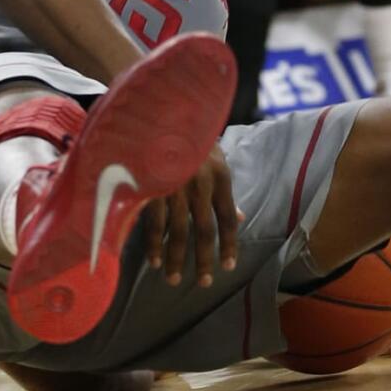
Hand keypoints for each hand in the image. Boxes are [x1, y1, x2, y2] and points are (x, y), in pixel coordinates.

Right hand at [143, 144, 239, 286]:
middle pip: (204, 231)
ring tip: (174, 280)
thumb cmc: (189, 134)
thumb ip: (224, 190)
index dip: (229, 245)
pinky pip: (153, 221)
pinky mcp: (151, 185)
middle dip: (204, 260)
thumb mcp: (214, 157)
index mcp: (219, 176)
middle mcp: (199, 183)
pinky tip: (153, 261)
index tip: (228, 267)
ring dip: (176, 259)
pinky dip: (154, 244)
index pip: (227, 218)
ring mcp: (174, 185)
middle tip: (204, 283)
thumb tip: (239, 217)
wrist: (159, 108)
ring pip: (178, 231)